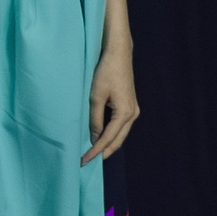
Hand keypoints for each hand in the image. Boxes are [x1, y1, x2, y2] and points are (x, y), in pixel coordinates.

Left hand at [83, 48, 138, 164]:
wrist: (118, 54)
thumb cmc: (106, 72)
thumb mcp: (96, 97)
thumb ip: (95, 119)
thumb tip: (94, 138)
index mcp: (125, 113)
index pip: (108, 138)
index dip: (95, 151)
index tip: (84, 160)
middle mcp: (132, 114)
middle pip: (117, 140)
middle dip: (103, 152)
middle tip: (87, 161)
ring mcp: (133, 110)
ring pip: (119, 134)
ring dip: (107, 144)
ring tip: (92, 152)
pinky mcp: (129, 106)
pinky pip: (120, 126)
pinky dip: (110, 134)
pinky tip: (99, 137)